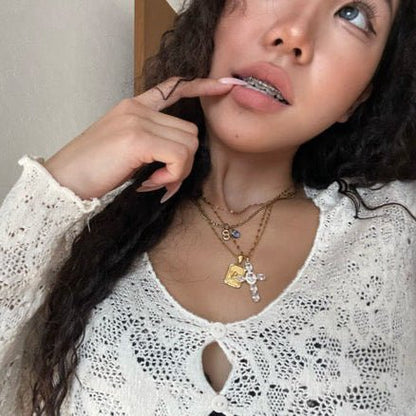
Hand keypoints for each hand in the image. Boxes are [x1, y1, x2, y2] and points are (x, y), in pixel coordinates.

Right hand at [43, 77, 241, 200]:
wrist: (63, 181)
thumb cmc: (93, 170)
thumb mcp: (124, 149)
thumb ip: (151, 144)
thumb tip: (179, 161)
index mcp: (133, 107)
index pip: (172, 89)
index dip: (199, 87)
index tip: (222, 87)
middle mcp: (137, 108)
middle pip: (190, 131)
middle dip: (184, 162)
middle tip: (163, 180)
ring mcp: (138, 120)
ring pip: (189, 144)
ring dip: (178, 171)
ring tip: (154, 183)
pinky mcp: (138, 138)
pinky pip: (179, 156)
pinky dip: (173, 175)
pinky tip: (150, 184)